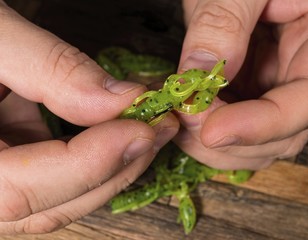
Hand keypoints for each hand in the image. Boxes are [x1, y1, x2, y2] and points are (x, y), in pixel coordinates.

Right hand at [0, 3, 177, 233]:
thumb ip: (52, 68)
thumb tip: (121, 99)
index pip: (22, 190)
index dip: (90, 163)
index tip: (142, 129)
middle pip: (51, 204)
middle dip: (115, 169)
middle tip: (159, 130)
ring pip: (61, 198)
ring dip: (114, 167)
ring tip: (149, 130)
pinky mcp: (14, 164)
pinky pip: (60, 177)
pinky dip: (96, 157)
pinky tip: (118, 130)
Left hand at [175, 0, 307, 169]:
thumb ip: (225, 21)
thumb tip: (197, 74)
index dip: (263, 125)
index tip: (213, 131)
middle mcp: (305, 75)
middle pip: (284, 134)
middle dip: (233, 141)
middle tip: (186, 118)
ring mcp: (275, 87)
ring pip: (257, 141)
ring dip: (217, 146)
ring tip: (180, 117)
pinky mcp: (247, 90)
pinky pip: (231, 124)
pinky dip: (205, 130)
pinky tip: (183, 114)